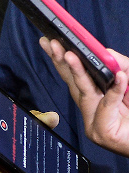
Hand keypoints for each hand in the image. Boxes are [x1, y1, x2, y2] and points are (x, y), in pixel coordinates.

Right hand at [40, 37, 128, 155]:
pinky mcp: (102, 131)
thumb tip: (104, 53)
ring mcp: (93, 122)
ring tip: (70, 55)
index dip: (62, 59)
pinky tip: (121, 78)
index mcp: (95, 98)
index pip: (75, 76)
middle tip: (52, 43)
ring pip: (84, 92)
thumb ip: (122, 65)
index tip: (51, 41)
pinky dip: (114, 91)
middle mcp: (91, 109)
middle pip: (72, 82)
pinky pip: (106, 106)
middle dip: (60, 61)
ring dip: (77, 71)